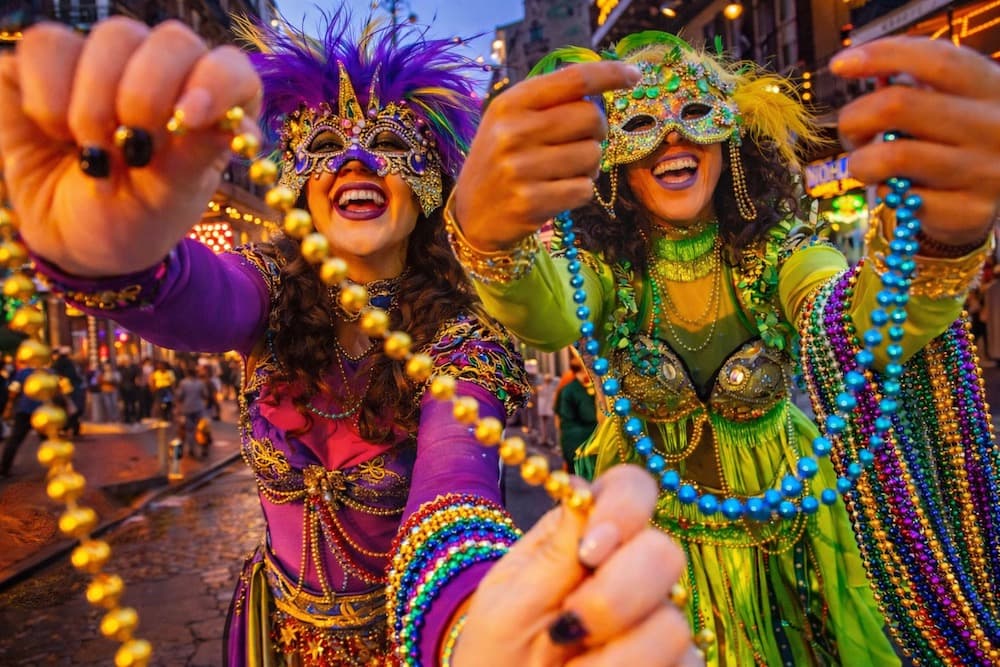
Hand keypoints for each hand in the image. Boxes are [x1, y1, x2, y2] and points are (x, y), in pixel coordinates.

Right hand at [0, 18, 261, 276]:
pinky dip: (48, 97)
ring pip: (113, 37)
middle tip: (134, 148)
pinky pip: (48, 44)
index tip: (189, 117)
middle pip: (173, 41)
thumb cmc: (133, 219)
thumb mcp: (167, 199)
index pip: (231, 68)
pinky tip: (57, 134)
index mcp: (211, 106)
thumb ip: (198, 157)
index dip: (217, 83)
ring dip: (98, 106)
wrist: (69, 240)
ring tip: (96, 155)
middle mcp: (166, 72)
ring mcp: (109, 59)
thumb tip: (237, 127)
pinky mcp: (49, 59)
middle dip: (150, 95)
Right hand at [453, 62, 640, 250]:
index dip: (610, 74)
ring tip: (563, 173)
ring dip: (588, 167)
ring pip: (592, 156)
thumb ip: (550, 101)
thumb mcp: (511, 121)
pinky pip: (584, 190)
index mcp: (511, 103)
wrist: (471, 216)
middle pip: (591, 118)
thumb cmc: (501, 161)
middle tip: (578, 144)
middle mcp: (513, 132)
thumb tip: (604, 84)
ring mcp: (520, 169)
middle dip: (596, 133)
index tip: (634, 76)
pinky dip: (579, 192)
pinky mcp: (530, 202)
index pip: (573, 79)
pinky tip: (557, 193)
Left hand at [454, 465, 697, 666]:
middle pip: (665, 554)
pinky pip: (685, 666)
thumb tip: (582, 486)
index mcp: (584, 536)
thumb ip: (554, 555)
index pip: (630, 489)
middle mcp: (630, 570)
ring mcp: (656, 621)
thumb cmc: (497, 654)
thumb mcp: (509, 605)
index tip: (590, 550)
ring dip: (615, 656)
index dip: (623, 510)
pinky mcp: (674, 664)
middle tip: (569, 626)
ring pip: (674, 625)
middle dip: (616, 597)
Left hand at [833, 36, 999, 244]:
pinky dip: (886, 194)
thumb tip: (859, 69)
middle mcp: (993, 125)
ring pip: (892, 158)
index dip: (883, 55)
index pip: (936, 60)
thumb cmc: (961, 138)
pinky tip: (897, 190)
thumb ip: (918, 85)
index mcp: (991, 86)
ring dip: (861, 162)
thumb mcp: (956, 101)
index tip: (840, 64)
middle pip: (899, 106)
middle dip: (855, 118)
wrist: (998, 192)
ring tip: (865, 164)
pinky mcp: (970, 210)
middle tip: (851, 132)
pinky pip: (904, 200)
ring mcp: (984, 170)